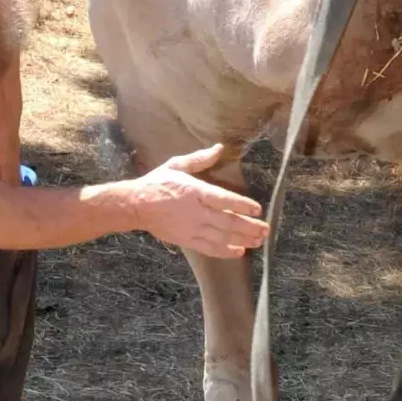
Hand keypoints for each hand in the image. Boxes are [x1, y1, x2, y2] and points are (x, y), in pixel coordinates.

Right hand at [135, 144, 268, 258]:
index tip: (258, 209)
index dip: (242, 205)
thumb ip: (199, 159)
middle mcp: (196, 211)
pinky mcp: (186, 240)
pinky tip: (239, 252)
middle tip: (266, 229)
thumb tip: (219, 148)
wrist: (135, 205)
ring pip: (222, 236)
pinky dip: (225, 251)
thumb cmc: (157, 183)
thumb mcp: (177, 165)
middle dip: (249, 226)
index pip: (224, 199)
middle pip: (228, 221)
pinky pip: (209, 248)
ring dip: (242, 239)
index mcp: (195, 191)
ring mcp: (191, 228)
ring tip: (258, 241)